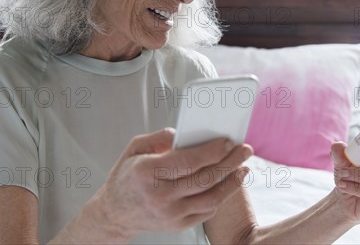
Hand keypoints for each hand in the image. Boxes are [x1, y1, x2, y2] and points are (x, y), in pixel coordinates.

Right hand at [91, 128, 253, 238]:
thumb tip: (183, 133)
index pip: (188, 162)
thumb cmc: (127, 177)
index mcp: (147, 173)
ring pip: (211, 198)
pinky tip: (230, 183)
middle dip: (230, 162)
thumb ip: (159, 137)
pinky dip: (222, 197)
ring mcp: (170, 214)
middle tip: (245, 150)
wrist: (115, 214)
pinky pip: (207, 211)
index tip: (228, 141)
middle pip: (204, 179)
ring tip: (243, 167)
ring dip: (232, 182)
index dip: (212, 151)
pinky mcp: (178, 225)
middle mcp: (160, 196)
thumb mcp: (134, 149)